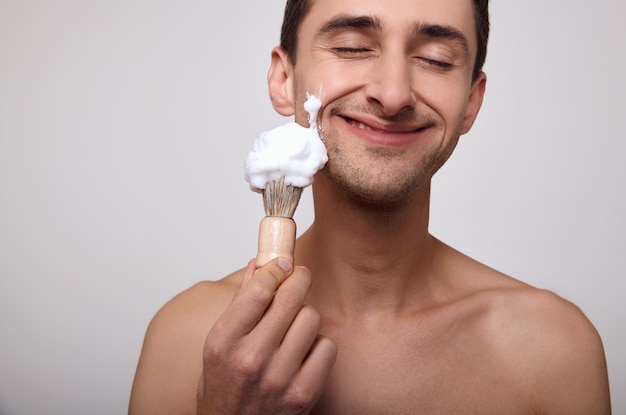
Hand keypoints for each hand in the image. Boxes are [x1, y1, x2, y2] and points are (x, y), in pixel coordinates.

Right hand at [196, 258, 336, 413]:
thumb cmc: (224, 388)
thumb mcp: (218, 345)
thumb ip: (239, 303)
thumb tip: (259, 265)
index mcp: (224, 343)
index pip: (258, 290)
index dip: (275, 269)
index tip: (282, 263)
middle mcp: (250, 360)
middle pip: (290, 298)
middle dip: (298, 279)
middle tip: (299, 276)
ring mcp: (279, 379)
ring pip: (311, 318)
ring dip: (305, 316)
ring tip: (293, 327)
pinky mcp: (304, 394)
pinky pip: (327, 346)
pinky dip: (318, 344)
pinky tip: (303, 352)